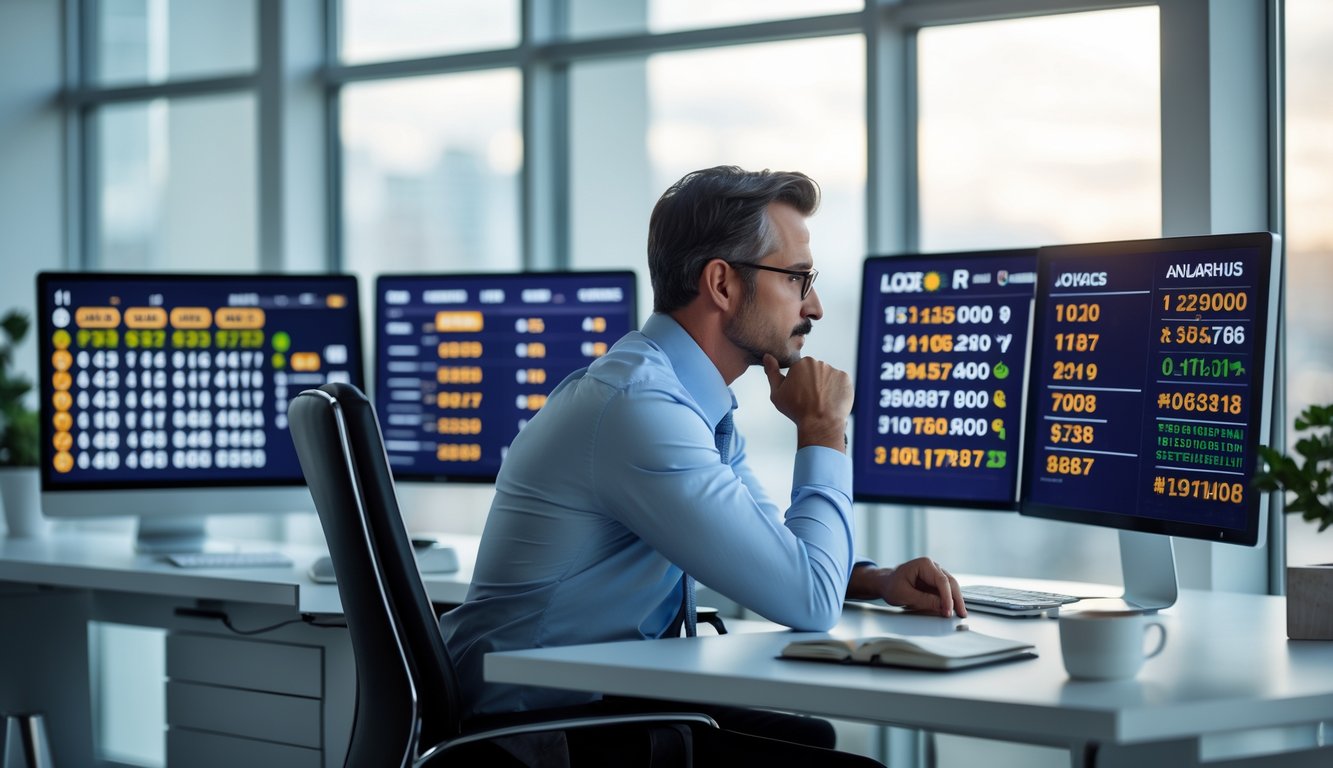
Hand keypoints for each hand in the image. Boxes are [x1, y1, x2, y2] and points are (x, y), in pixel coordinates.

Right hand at [763, 353, 851, 450]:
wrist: (820, 423)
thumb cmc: (797, 410)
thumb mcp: (777, 392)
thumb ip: (772, 372)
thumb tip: (767, 356)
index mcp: (802, 363)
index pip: (800, 370)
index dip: (798, 384)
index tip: (799, 395)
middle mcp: (819, 363)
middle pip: (815, 372)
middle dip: (813, 383)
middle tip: (810, 400)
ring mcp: (834, 370)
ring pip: (828, 377)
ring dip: (825, 386)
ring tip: (821, 402)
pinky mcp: (845, 379)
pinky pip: (840, 383)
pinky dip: (836, 391)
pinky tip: (830, 401)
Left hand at [847, 559, 966, 617]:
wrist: (886, 584)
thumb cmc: (891, 586)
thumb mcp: (904, 595)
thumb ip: (924, 600)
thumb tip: (942, 606)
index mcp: (924, 564)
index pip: (941, 581)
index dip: (947, 597)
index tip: (948, 611)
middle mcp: (933, 567)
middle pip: (950, 583)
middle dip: (956, 599)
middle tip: (961, 614)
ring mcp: (935, 574)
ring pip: (951, 587)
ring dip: (956, 600)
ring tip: (960, 613)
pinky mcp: (935, 583)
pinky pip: (946, 591)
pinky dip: (950, 600)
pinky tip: (954, 610)